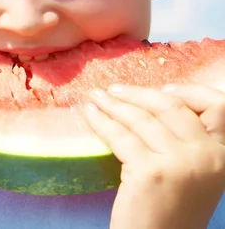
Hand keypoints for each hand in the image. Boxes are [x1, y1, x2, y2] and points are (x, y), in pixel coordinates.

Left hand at [84, 84, 224, 228]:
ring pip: (141, 118)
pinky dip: (101, 121)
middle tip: (113, 91)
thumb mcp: (195, 175)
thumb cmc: (171, 213)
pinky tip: (90, 115)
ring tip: (96, 98)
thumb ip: (188, 144)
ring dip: (114, 104)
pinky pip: (120, 135)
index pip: (218, 108)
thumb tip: (154, 104)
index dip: (189, 92)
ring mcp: (180, 162)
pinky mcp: (150, 171)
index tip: (162, 87)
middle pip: (171, 107)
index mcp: (223, 156)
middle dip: (138, 94)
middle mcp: (209, 156)